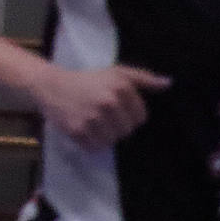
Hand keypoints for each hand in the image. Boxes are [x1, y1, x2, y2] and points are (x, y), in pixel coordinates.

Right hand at [30, 63, 169, 150]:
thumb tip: (168, 83)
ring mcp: (93, 118)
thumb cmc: (86, 79)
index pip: (140, 117)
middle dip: (116, 125)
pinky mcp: (78, 130)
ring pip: (112, 141)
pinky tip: (83, 128)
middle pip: (127, 131)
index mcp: (120, 87)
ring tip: (91, 122)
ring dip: (104, 135)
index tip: (114, 107)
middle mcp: (108, 102)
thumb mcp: (115, 73)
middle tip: (100, 114)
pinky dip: (91, 142)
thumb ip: (143, 77)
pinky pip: (96, 147)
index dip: (129, 114)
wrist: (50, 84)